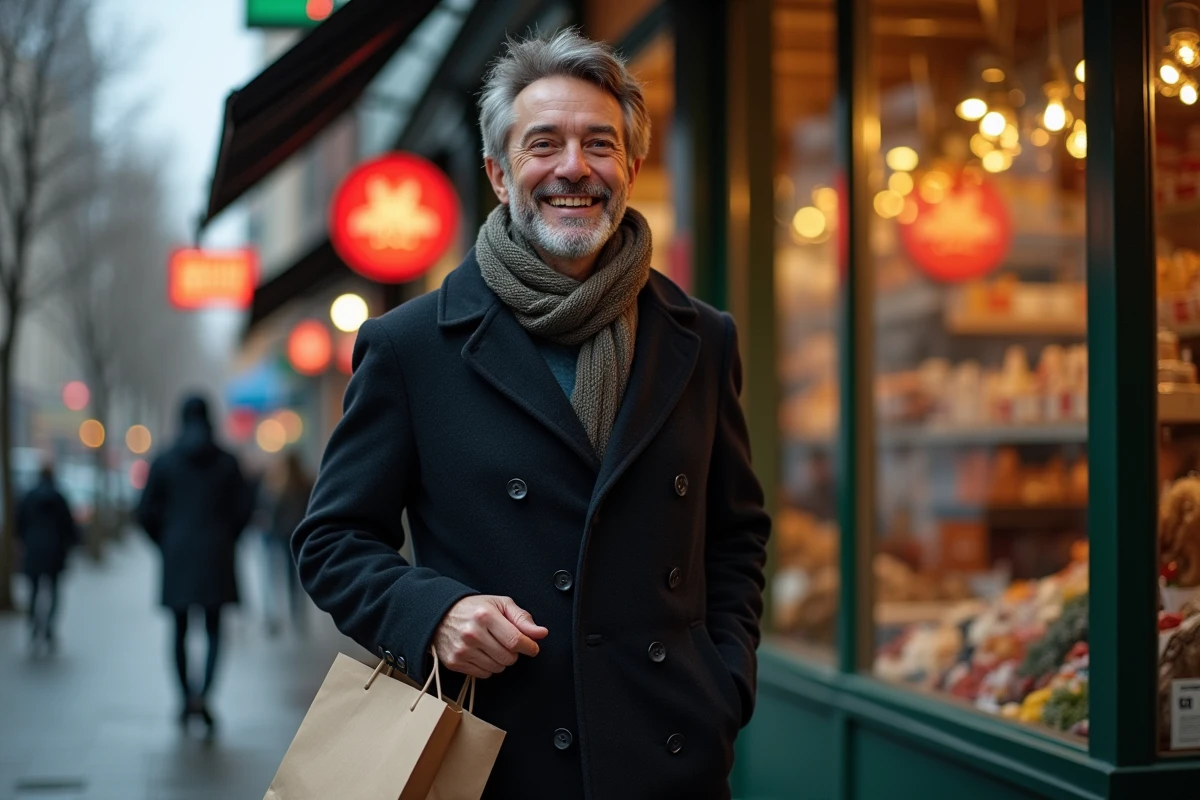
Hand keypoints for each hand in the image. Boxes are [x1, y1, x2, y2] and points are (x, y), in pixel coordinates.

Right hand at [433, 595, 547, 678]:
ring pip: (497, 668)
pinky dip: (488, 666)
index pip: (516, 640)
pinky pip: (484, 674)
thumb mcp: (500, 604)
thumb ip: (523, 618)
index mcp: (485, 615)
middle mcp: (472, 633)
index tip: (532, 647)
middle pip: (508, 657)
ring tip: (492, 646)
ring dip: (500, 660)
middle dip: (513, 653)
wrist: (440, 614)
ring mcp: (462, 650)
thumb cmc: (475, 608)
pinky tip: (481, 653)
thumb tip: (541, 633)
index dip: (529, 647)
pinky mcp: (454, 662)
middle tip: (506, 642)